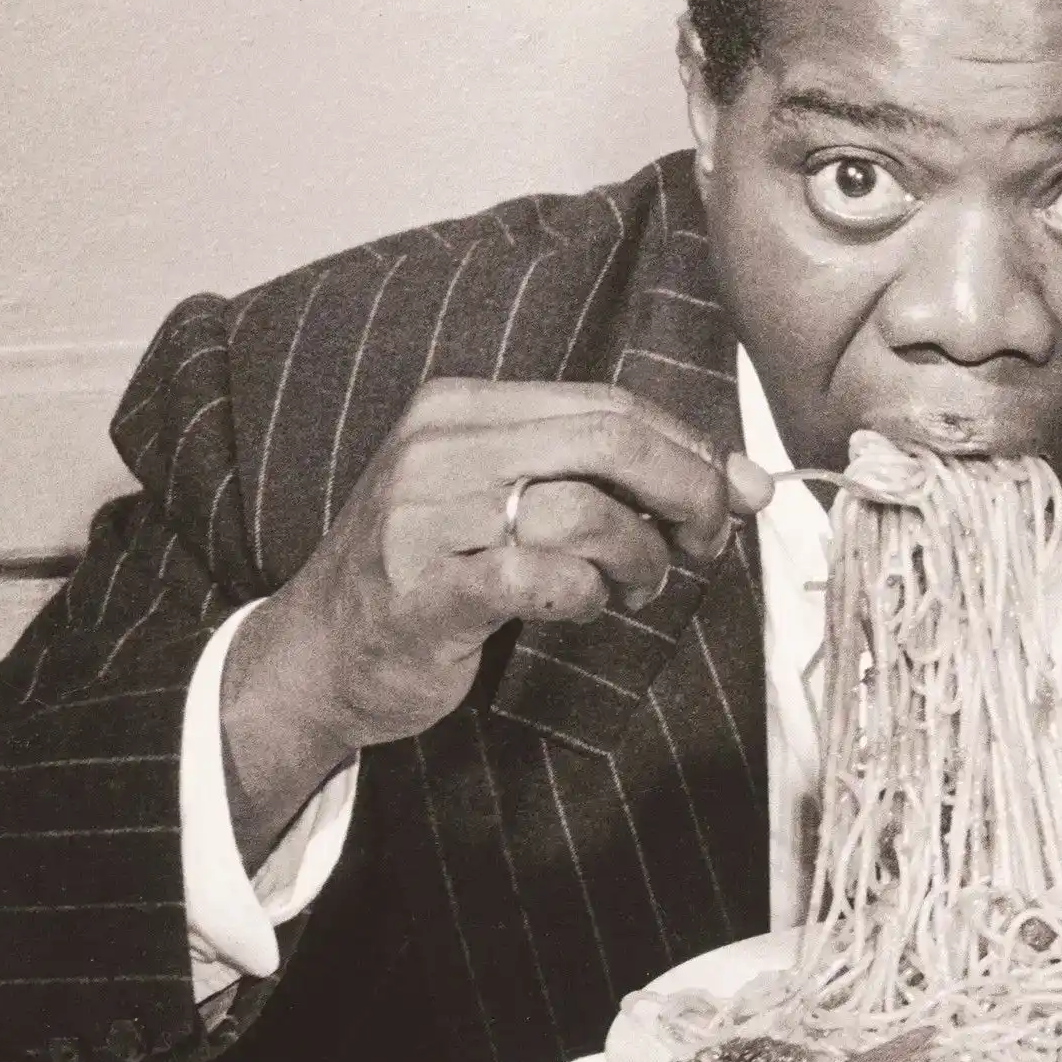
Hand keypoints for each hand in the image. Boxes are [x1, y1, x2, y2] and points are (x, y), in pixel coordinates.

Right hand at [220, 380, 773, 857]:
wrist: (316, 656)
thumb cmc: (432, 575)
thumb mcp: (510, 503)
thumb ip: (611, 481)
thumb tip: (745, 481)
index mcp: (464, 408)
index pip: (609, 405)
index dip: (688, 449)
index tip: (730, 496)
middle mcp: (442, 447)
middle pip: (611, 441)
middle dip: (687, 492)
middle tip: (706, 543)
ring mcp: (427, 518)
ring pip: (586, 510)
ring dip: (639, 558)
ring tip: (634, 588)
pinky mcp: (427, 592)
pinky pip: (542, 578)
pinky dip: (586, 595)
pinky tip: (581, 607)